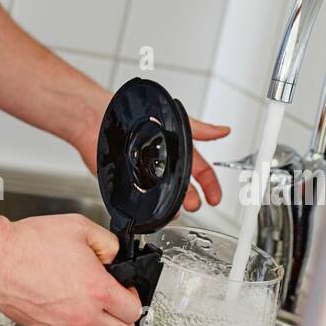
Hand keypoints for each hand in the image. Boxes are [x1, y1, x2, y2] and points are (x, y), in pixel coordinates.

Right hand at [0, 212, 141, 325]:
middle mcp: (85, 316)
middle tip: (116, 303)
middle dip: (124, 318)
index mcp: (98, 290)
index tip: (125, 288)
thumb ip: (107, 243)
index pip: (133, 309)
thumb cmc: (30, 243)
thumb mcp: (79, 227)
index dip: (133, 296)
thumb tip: (115, 256)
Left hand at [73, 93, 229, 211]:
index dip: (210, 185)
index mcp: (177, 150)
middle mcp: (163, 162)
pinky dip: (148, 206)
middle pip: (183, 186)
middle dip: (190, 198)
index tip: (215, 198)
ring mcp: (146, 172)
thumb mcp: (176, 122)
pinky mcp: (127, 180)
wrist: (102, 117)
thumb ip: (200, 129)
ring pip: (163, 195)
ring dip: (171, 204)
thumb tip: (223, 130)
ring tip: (174, 210)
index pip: (200, 171)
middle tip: (194, 205)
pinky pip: (141, 197)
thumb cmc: (139, 115)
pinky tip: (151, 210)